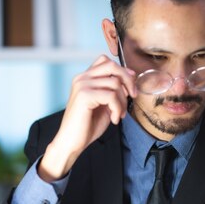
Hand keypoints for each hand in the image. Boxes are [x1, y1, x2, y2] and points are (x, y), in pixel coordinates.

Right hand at [38, 55, 135, 181]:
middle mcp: (82, 78)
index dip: (122, 70)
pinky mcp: (84, 95)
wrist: (71, 142)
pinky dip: (117, 109)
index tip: (130, 86)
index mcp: (85, 78)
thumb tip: (131, 77)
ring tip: (119, 114)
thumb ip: (114, 90)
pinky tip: (114, 119)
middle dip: (128, 80)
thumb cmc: (87, 125)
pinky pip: (111, 96)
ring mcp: (82, 85)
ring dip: (123, 101)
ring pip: (115, 83)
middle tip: (133, 96)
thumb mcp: (105, 104)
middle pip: (112, 66)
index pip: (106, 61)